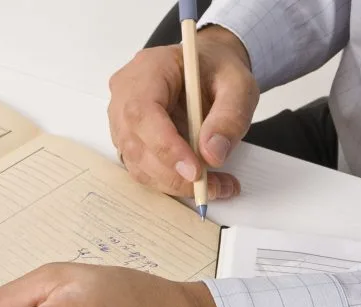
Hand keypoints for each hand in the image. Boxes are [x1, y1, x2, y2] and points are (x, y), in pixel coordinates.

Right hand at [109, 26, 257, 198]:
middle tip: (212, 186)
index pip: (142, 112)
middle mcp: (125, 93)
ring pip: (136, 161)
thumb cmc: (217, 68)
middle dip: (172, 173)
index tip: (195, 171)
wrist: (206, 67)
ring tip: (215, 185)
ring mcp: (122, 117)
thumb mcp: (238, 84)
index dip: (165, 146)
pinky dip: (170, 180)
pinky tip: (200, 180)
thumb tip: (212, 155)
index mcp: (148, 69)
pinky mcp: (129, 138)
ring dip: (173, 181)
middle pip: (135, 142)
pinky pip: (141, 167)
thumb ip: (229, 116)